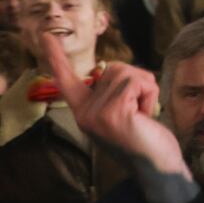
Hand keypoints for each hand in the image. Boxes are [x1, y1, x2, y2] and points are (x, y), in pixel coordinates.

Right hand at [41, 34, 187, 178]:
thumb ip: (114, 92)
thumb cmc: (146, 137)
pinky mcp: (112, 113)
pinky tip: (146, 116)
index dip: (56, 57)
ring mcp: (95, 113)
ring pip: (128, 73)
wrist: (156, 166)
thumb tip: (113, 70)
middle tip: (140, 110)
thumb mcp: (124, 111)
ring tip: (143, 114)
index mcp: (84, 110)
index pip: (66, 80)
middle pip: (115, 68)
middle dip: (138, 83)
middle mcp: (84, 112)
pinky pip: (136, 82)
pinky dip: (149, 94)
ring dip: (146, 89)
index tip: (46, 36)